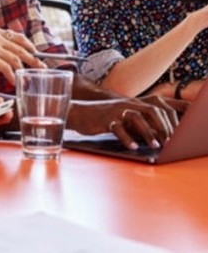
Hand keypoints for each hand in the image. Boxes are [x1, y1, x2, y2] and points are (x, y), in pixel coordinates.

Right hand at [0, 27, 44, 83]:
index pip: (17, 36)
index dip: (28, 44)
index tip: (34, 50)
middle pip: (21, 48)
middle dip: (33, 58)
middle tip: (42, 66)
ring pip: (16, 58)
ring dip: (25, 68)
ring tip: (30, 77)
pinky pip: (6, 68)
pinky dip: (12, 75)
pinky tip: (14, 81)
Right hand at [67, 95, 187, 149]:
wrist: (77, 113)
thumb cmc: (102, 119)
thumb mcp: (122, 118)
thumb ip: (137, 124)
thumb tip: (156, 138)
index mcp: (133, 104)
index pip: (157, 109)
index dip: (169, 122)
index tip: (175, 138)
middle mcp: (126, 105)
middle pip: (151, 111)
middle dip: (163, 127)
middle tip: (169, 143)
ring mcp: (115, 111)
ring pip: (136, 118)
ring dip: (148, 133)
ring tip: (155, 146)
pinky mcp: (104, 120)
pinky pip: (118, 128)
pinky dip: (127, 139)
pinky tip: (132, 148)